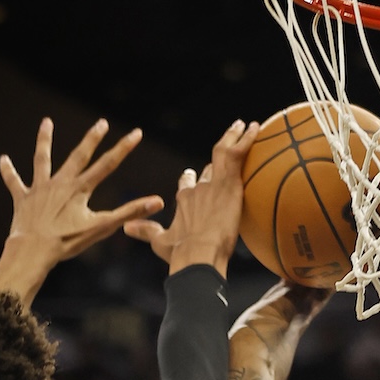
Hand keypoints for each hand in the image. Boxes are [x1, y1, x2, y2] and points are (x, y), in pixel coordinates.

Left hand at [0, 117, 163, 302]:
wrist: (32, 251)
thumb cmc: (66, 242)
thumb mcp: (101, 227)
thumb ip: (129, 212)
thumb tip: (157, 202)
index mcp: (80, 189)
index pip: (107, 164)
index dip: (123, 148)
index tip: (136, 132)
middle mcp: (60, 183)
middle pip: (78, 155)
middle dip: (92, 138)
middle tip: (101, 122)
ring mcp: (40, 189)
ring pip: (42, 159)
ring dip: (44, 140)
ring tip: (46, 122)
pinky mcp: (23, 198)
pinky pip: (14, 182)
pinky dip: (8, 171)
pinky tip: (3, 159)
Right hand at [124, 119, 259, 276]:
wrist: (197, 254)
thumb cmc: (180, 253)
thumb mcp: (160, 242)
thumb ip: (145, 231)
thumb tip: (125, 227)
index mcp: (182, 201)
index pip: (187, 185)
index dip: (190, 181)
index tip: (191, 175)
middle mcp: (195, 188)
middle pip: (207, 171)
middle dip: (215, 164)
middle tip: (226, 149)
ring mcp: (212, 184)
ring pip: (222, 153)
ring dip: (232, 138)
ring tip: (241, 125)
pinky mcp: (228, 183)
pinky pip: (236, 154)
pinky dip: (245, 139)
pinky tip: (253, 128)